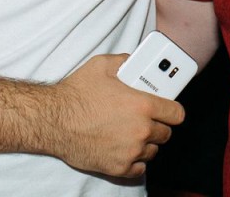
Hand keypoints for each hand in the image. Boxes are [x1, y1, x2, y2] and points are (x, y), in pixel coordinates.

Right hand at [46, 54, 184, 178]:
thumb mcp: (102, 65)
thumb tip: (137, 61)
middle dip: (158, 125)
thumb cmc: (76, 93)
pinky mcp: (119, 168)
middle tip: (145, 118)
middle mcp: (141, 130)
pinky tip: (126, 148)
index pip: (176, 113)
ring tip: (131, 132)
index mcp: (142, 105)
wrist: (53, 121)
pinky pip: (140, 168)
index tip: (169, 109)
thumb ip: (126, 61)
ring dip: (146, 142)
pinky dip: (135, 160)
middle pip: (166, 133)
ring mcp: (131, 151)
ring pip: (153, 150)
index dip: (173, 110)